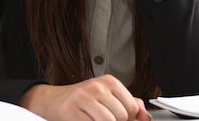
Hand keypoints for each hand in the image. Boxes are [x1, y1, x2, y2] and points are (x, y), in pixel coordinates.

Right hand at [19, 74, 151, 120]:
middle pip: (121, 116)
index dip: (128, 119)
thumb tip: (146, 118)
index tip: (120, 120)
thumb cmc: (83, 100)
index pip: (131, 107)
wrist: (52, 101)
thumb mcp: (108, 97)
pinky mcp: (71, 110)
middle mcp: (98, 86)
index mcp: (110, 82)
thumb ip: (130, 104)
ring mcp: (84, 97)